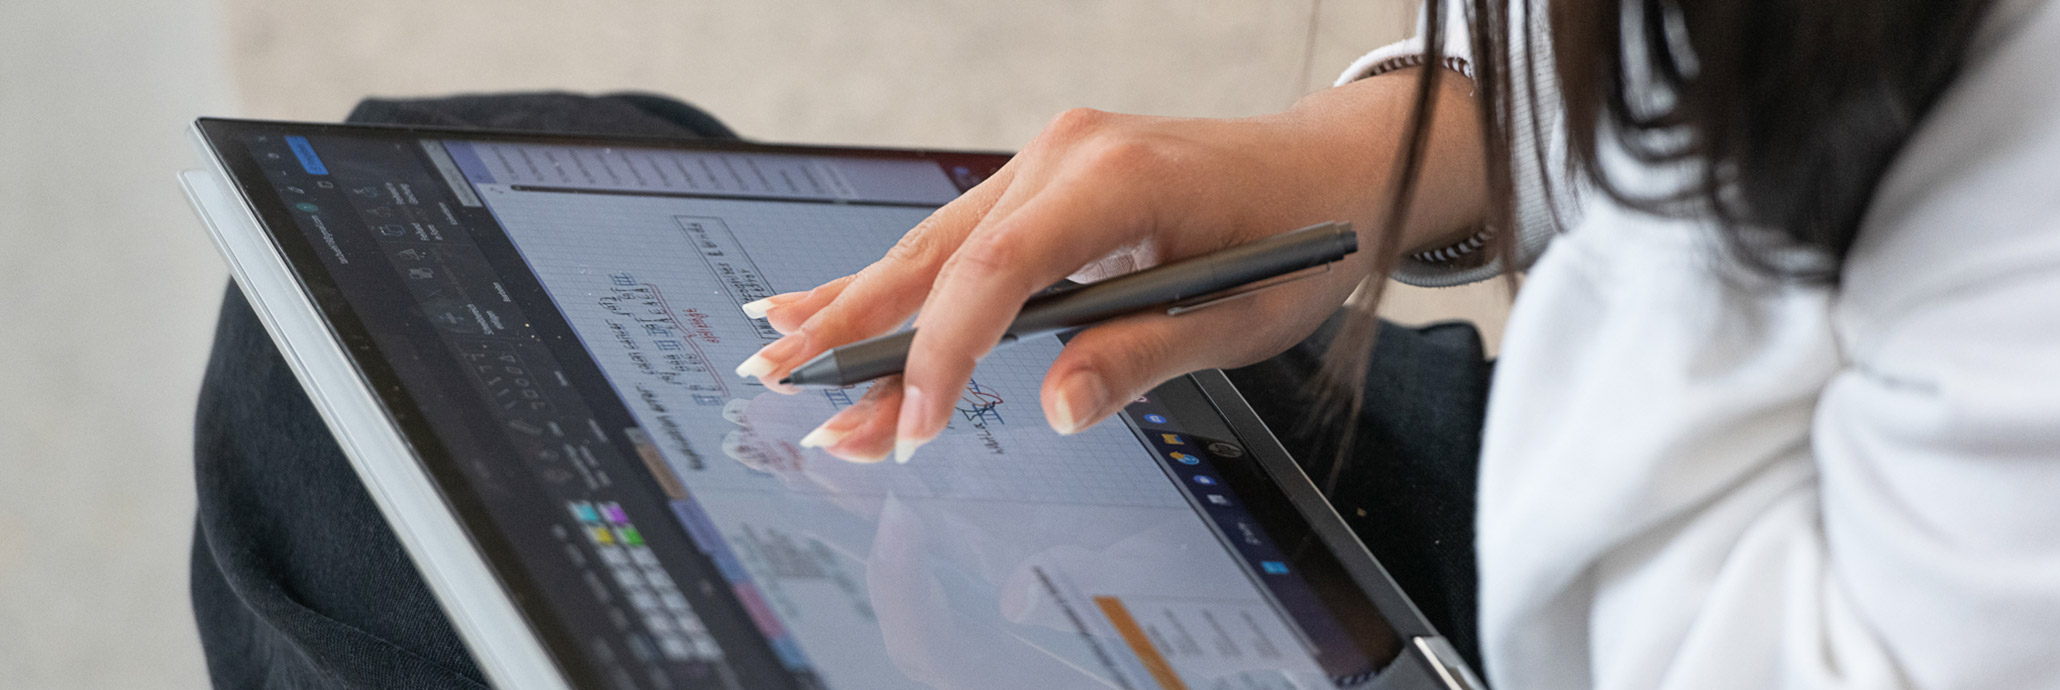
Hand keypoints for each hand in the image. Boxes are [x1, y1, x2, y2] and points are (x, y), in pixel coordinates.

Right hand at [736, 73, 1484, 462]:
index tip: (911, 425)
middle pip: (939, 253)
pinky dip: (898, 277)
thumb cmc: (1296, 235)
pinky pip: (957, 235)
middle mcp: (1066, 153)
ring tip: (779, 349)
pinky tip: (832, 299)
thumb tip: (1056, 408)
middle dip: (859, 328)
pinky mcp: (1043, 178)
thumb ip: (1138, 358)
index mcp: (1116, 178)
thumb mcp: (1236, 315)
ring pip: (932, 242)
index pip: (999, 271)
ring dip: (857, 304)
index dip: (943, 353)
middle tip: (787, 385)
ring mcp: (1047, 158)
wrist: (1328, 170)